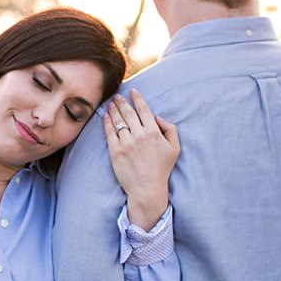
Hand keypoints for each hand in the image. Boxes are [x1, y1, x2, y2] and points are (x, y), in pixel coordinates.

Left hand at [102, 89, 179, 230]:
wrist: (147, 189)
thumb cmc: (162, 169)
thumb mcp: (174, 149)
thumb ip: (170, 129)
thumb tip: (158, 117)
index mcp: (154, 132)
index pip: (144, 110)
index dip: (137, 98)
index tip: (133, 91)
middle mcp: (139, 135)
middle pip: (128, 113)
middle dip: (122, 102)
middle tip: (118, 96)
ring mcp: (126, 143)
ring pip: (118, 121)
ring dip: (113, 109)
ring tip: (111, 103)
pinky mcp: (115, 151)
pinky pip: (109, 132)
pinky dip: (106, 122)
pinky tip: (105, 116)